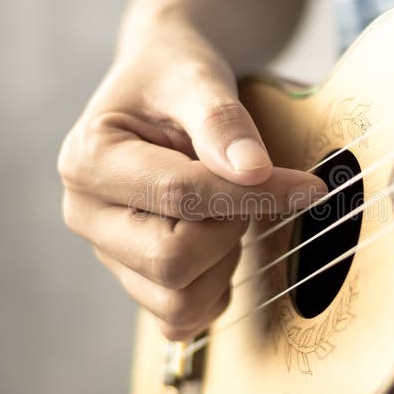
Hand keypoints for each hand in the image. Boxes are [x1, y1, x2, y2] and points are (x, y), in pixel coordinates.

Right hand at [58, 5, 325, 340]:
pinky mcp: (134, 277)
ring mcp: (108, 253)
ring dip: (221, 260)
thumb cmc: (173, 76)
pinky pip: (182, 316)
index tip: (308, 185)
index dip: (255, 194)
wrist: (160, 86)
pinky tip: (220, 240)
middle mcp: (86, 214)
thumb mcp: (198, 78)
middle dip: (228, 228)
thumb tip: (253, 172)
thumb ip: (221, 122)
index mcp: (88, 161)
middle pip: (171, 261)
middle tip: (244, 189)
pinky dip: (214, 287)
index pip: (180, 196)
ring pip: (178, 300)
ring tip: (224, 210)